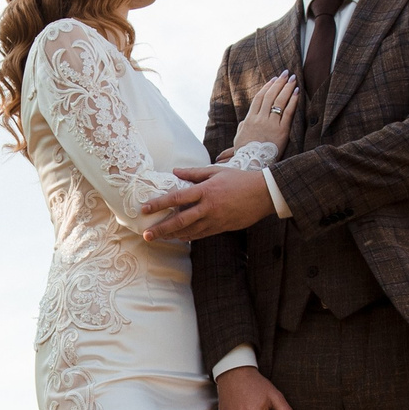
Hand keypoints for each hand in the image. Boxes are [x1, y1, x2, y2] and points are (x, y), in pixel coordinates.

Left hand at [141, 165, 273, 240]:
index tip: (145, 209)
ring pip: (189, 231)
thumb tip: (175, 171)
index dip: (159, 204)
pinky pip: (201, 234)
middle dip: (161, 229)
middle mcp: (207, 207)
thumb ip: (194, 173)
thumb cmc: (239, 179)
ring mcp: (214, 220)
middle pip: (179, 221)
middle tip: (147, 234)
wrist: (263, 194)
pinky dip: (188, 236)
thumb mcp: (216, 171)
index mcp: (205, 191)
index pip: (176, 198)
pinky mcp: (221, 227)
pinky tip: (179, 237)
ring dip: (172, 235)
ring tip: (159, 238)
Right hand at [229, 72, 298, 156]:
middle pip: (270, 96)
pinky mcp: (282, 131)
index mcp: (249, 119)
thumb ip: (242, 127)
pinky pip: (288, 113)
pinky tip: (297, 93)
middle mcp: (260, 119)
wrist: (252, 164)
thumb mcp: (239, 138)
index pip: (259, 98)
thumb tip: (244, 122)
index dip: (267, 87)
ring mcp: (271, 124)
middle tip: (285, 73)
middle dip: (279, 83)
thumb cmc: (245, 153)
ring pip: (279, 101)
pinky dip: (293, 102)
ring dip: (286, 88)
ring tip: (292, 79)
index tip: (273, 79)